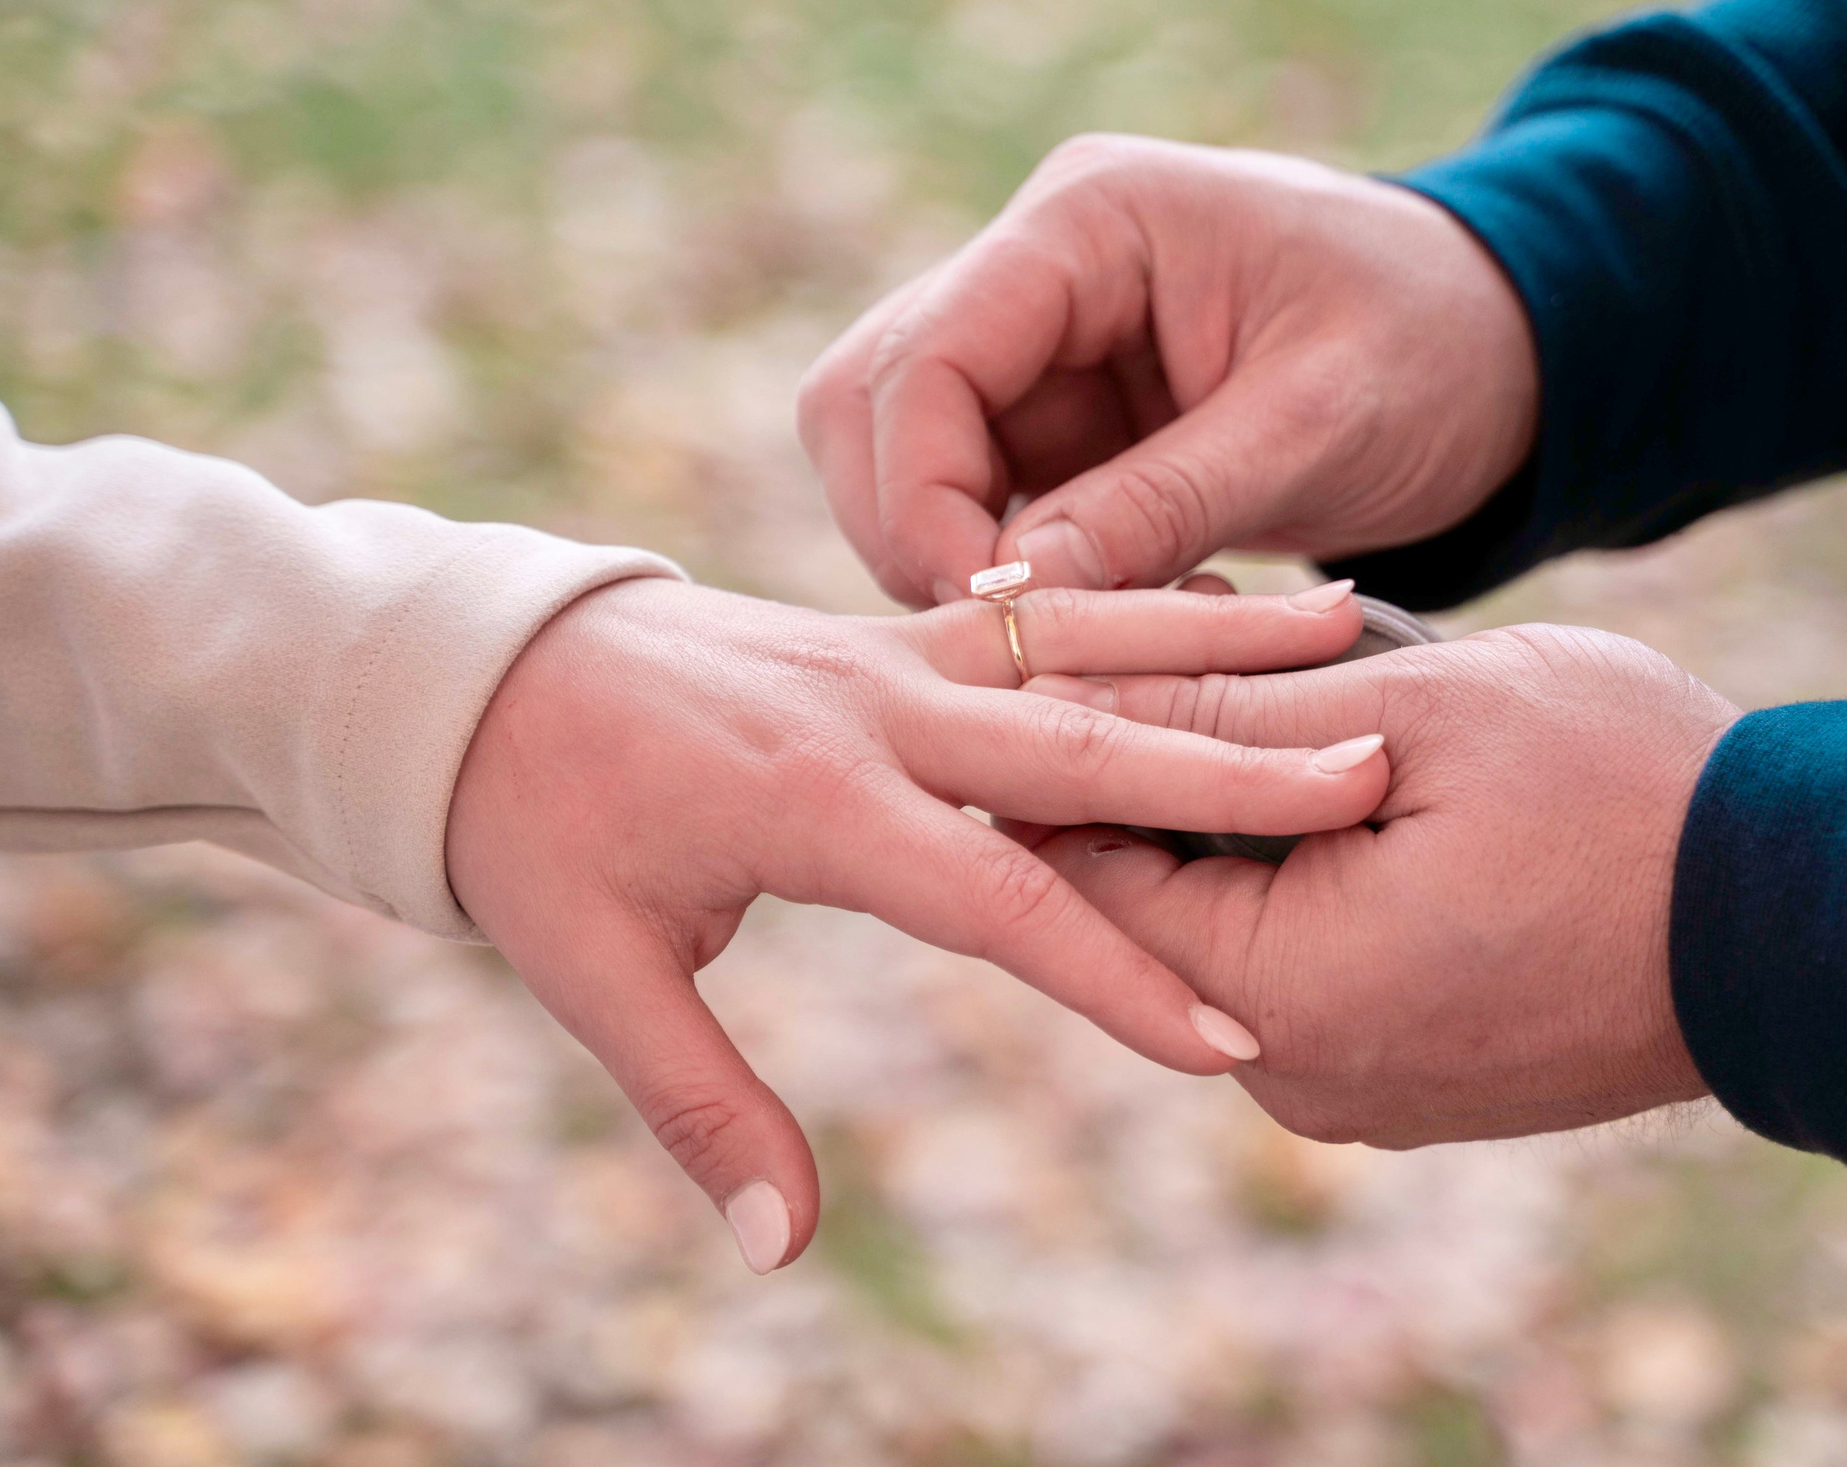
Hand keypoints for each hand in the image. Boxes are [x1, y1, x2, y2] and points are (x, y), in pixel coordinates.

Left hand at [445, 577, 1388, 1268]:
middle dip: (1234, 771)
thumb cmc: (533, 827)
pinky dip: (1145, 603)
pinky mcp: (896, 627)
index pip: (1000, 899)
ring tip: (1352, 620)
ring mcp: (892, 650)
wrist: (477, 669)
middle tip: (1369, 778)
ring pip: (1084, 642)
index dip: (1117, 977)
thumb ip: (701, 1107)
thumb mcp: (595, 974)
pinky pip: (1042, 611)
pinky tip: (1242, 594)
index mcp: (815, 800)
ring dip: (1220, 638)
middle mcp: (876, 708)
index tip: (1232, 1036)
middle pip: (1083, 743)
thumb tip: (780, 1253)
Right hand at [797, 135, 1538, 606]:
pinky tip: (1089, 640)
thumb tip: (1014, 601)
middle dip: (911, 533)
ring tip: (1061, 652)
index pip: (925, 358)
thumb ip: (1165, 501)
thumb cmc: (1438, 348)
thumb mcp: (1317, 425)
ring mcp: (1040, 347)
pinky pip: (978, 506)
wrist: (1506, 348)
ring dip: (950, 565)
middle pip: (872, 404)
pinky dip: (1008, 581)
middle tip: (1004, 649)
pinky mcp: (1062, 422)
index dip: (924, 497)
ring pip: (904, 462)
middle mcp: (1037, 269)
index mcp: (1090, 220)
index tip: (989, 616)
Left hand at [1023, 624, 1738, 1145]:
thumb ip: (1227, 707)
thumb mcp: (1417, 709)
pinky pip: (1314, 974)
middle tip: (1215, 630)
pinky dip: (1313, 877)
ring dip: (1245, 816)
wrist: (1815, 920)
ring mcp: (1365, 1096)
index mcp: (1284, 997)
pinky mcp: (1420, 1085)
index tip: (1099, 639)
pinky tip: (1357, 776)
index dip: (1076, 742)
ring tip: (1294, 682)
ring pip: (1237, 936)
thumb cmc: (1628, 793)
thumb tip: (1061, 691)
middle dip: (1166, 768)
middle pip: (1155, 909)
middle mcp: (1302, 1079)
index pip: (1083, 872)